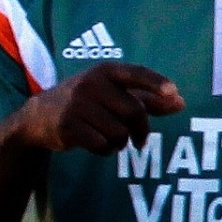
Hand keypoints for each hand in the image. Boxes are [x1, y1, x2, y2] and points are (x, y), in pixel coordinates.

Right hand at [11, 63, 184, 155]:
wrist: (40, 115)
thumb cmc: (87, 102)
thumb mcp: (114, 94)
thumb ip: (148, 98)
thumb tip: (181, 102)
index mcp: (105, 71)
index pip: (136, 73)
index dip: (156, 83)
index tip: (174, 93)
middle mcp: (91, 83)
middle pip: (134, 111)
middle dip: (141, 130)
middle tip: (139, 140)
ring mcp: (77, 104)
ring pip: (119, 132)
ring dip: (120, 142)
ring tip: (110, 138)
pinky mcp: (68, 126)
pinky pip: (101, 145)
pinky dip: (105, 150)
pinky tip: (96, 143)